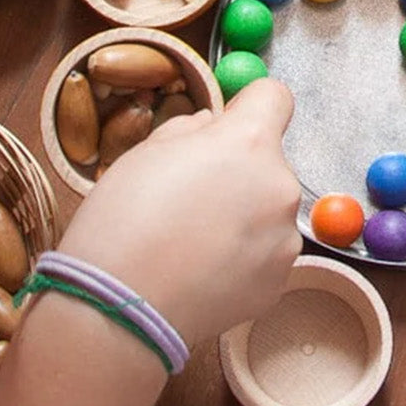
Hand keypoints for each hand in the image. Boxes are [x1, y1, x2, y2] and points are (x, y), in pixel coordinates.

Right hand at [59, 80, 302, 345]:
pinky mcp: (278, 283)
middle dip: (237, 174)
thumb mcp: (144, 153)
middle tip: (189, 200)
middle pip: (268, 164)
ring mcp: (284, 240)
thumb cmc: (122, 222)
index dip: (247, 108)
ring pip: (267, 214)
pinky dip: (240, 261)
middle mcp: (280, 187)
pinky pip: (264, 256)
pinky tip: (199, 272)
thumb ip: (189, 131)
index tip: (226, 126)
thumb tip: (210, 127)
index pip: (274, 97)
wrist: (121, 307)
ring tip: (191, 244)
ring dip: (241, 220)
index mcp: (248, 143)